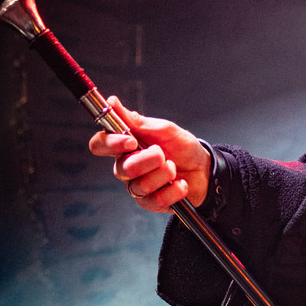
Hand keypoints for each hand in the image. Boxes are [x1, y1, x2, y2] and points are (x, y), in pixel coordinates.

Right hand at [88, 97, 210, 211]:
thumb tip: (112, 102)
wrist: (205, 168)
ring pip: (140, 185)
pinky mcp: (151, 202)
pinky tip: (181, 183)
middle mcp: (126, 166)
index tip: (130, 140)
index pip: (100, 145)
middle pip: (121, 169)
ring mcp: (137, 186)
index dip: (110, 143)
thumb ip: (136, 120)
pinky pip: (156, 200)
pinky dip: (174, 190)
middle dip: (147, 160)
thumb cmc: (182, 147)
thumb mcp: (163, 129)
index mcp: (125, 146)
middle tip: (163, 154)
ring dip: (163, 174)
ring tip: (174, 168)